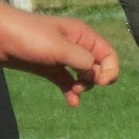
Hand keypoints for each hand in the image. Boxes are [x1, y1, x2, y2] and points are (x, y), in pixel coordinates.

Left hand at [0, 3, 118, 103]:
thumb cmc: (28, 36)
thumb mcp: (58, 47)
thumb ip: (81, 59)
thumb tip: (97, 73)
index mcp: (83, 36)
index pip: (108, 54)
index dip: (110, 69)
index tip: (102, 83)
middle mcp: (76, 46)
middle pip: (97, 66)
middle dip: (94, 79)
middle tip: (81, 86)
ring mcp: (62, 57)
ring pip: (82, 75)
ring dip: (82, 86)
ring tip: (74, 92)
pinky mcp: (48, 67)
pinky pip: (66, 81)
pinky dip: (70, 91)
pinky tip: (72, 103)